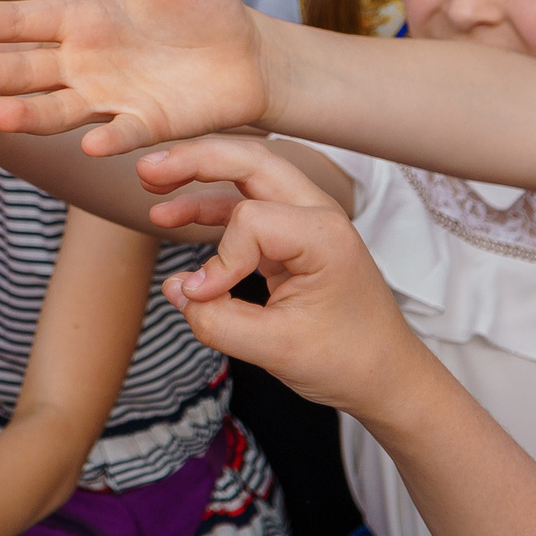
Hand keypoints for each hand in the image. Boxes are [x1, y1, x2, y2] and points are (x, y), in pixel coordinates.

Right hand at [0, 0, 266, 154]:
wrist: (250, 56)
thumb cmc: (204, 4)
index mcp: (83, 19)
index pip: (22, 20)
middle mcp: (86, 63)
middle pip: (27, 70)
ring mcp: (112, 98)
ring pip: (59, 109)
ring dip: (30, 115)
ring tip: (0, 116)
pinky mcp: (147, 125)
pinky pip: (122, 133)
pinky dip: (108, 139)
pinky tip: (93, 143)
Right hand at [139, 137, 425, 419]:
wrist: (387, 376)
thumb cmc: (346, 360)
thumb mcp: (276, 349)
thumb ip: (217, 321)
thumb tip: (176, 290)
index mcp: (323, 235)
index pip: (249, 220)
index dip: (218, 260)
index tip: (209, 299)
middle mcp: (319, 214)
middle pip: (251, 161)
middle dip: (197, 159)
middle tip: (148, 168)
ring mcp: (308, 221)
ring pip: (248, 175)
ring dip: (199, 176)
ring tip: (150, 182)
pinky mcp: (294, 237)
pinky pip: (247, 206)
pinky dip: (211, 205)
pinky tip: (172, 215)